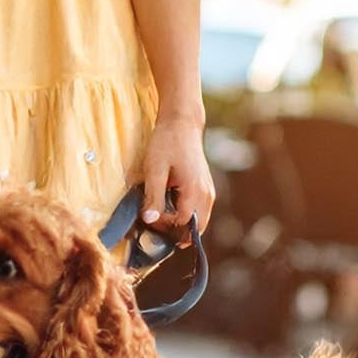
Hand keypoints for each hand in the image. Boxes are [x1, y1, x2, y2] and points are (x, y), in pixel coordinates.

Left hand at [138, 113, 215, 246]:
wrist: (182, 123)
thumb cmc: (166, 143)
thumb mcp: (154, 170)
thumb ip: (153, 197)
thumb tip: (149, 220)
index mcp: (194, 191)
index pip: (181, 224)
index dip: (164, 227)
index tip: (148, 218)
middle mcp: (206, 194)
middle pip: (195, 229)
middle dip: (175, 233)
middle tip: (155, 226)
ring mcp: (209, 191)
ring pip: (199, 222)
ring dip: (181, 225)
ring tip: (161, 217)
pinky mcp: (206, 188)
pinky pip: (199, 212)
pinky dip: (186, 216)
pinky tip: (170, 209)